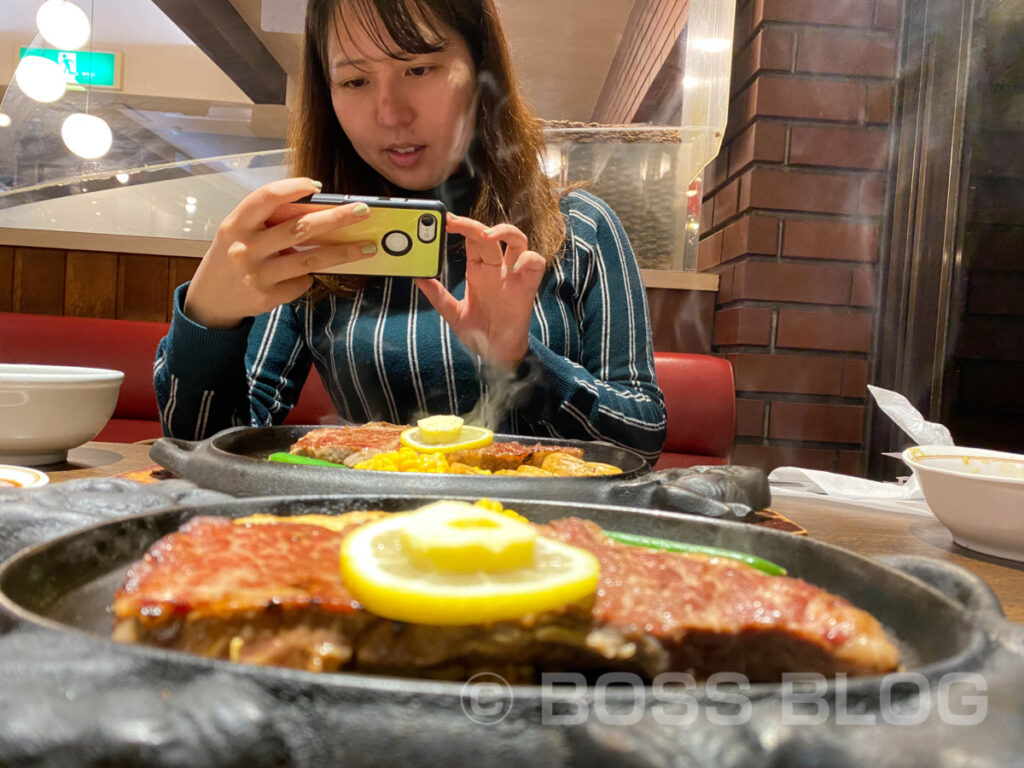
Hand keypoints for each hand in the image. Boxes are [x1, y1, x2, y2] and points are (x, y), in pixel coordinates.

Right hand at [183, 178, 375, 328]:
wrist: (210, 299)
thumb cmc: (233, 255)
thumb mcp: (239, 231)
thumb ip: (269, 220)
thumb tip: (319, 210)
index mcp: (237, 223)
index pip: (266, 198)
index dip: (293, 188)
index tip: (318, 185)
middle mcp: (245, 248)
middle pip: (299, 228)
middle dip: (336, 218)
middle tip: (363, 211)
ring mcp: (257, 275)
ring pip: (310, 260)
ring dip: (343, 252)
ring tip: (368, 246)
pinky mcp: (268, 297)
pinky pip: (301, 282)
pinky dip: (310, 277)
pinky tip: (310, 274)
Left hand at [415, 213, 545, 367]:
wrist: (497, 355)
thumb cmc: (479, 333)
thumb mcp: (453, 313)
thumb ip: (437, 295)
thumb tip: (418, 278)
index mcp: (478, 271)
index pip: (472, 238)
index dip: (460, 226)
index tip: (444, 220)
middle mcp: (497, 269)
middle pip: (490, 234)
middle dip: (473, 225)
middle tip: (454, 222)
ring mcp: (513, 276)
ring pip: (518, 240)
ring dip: (505, 231)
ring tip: (487, 235)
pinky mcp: (528, 288)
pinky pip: (536, 264)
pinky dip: (529, 259)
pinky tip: (516, 265)